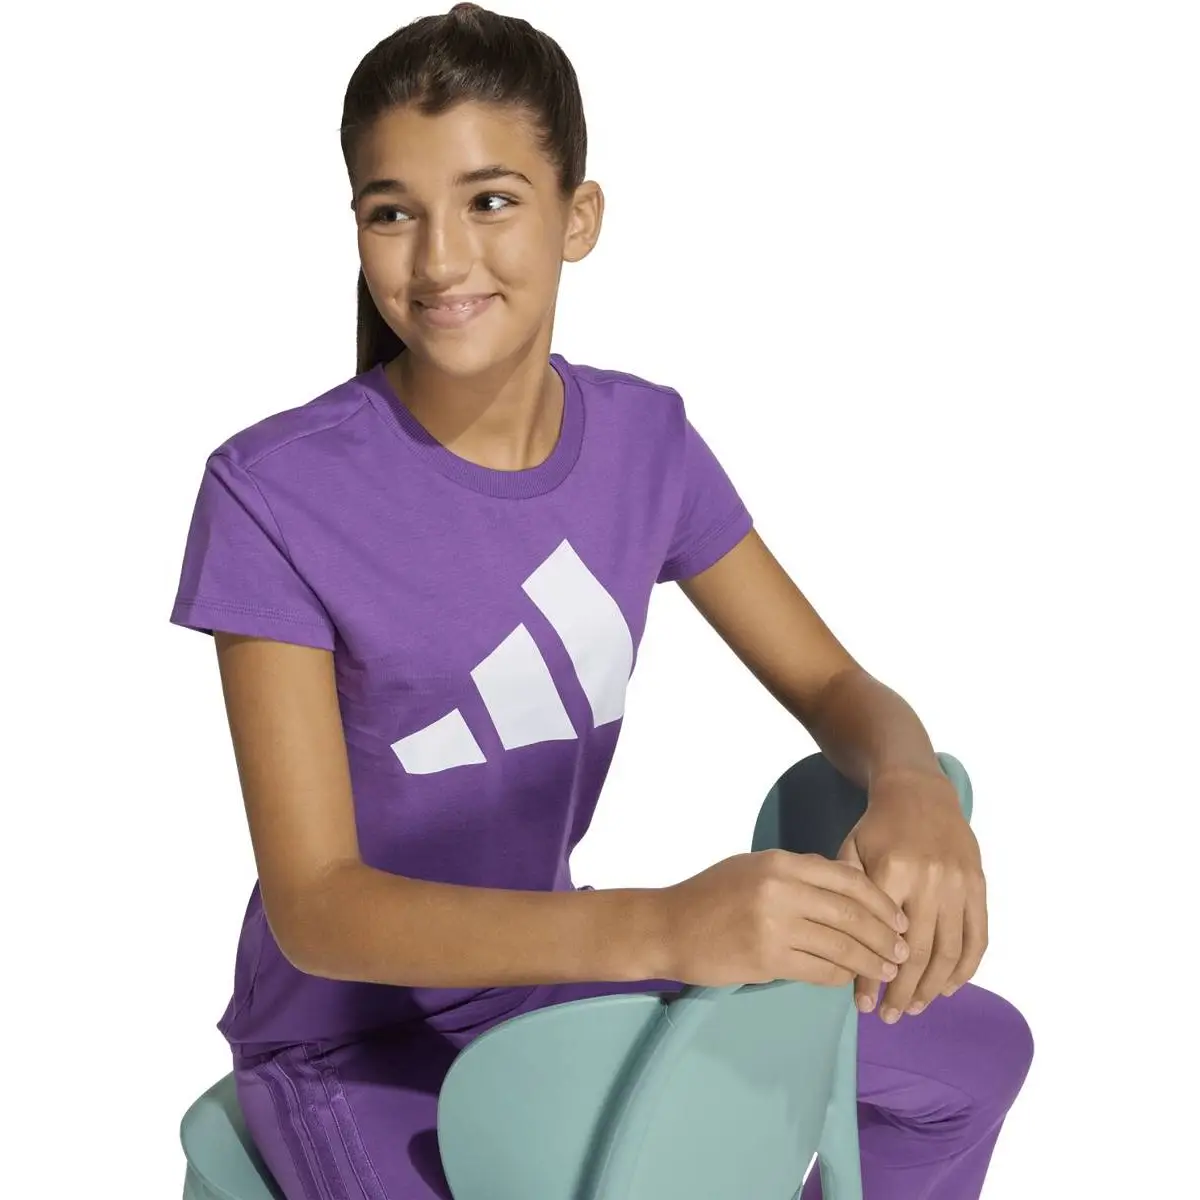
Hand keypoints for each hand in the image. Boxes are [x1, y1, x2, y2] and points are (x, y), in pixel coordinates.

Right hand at [657, 849, 910, 988]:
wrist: (667, 926)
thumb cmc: (710, 896)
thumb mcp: (752, 868)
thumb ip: (795, 873)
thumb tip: (843, 884)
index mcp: (779, 863)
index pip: (846, 878)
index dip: (880, 901)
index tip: (898, 917)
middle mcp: (780, 890)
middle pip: (851, 913)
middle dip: (884, 935)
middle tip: (903, 950)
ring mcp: (774, 926)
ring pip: (840, 945)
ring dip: (870, 961)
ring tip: (887, 970)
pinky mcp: (767, 959)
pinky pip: (819, 970)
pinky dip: (841, 976)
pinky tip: (849, 979)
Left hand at [838, 767, 987, 1021]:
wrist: (919, 793)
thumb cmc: (877, 827)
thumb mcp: (851, 850)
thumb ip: (847, 894)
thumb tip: (839, 947)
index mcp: (893, 871)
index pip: (881, 938)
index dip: (872, 976)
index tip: (863, 1005)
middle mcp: (930, 880)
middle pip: (918, 953)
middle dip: (902, 991)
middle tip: (889, 1016)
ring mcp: (959, 885)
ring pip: (949, 951)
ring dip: (933, 988)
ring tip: (914, 1008)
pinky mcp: (978, 886)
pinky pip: (977, 937)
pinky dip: (966, 968)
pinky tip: (949, 988)